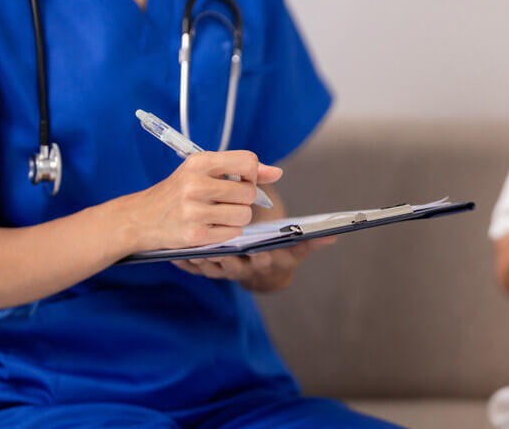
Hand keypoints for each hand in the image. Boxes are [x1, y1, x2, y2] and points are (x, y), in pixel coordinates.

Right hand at [120, 151, 282, 251]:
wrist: (140, 218)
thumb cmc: (178, 192)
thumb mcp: (202, 171)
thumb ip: (241, 169)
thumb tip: (277, 173)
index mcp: (199, 162)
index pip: (248, 162)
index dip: (252, 174)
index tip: (240, 181)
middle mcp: (195, 184)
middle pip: (249, 192)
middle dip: (245, 200)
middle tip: (227, 201)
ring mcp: (194, 211)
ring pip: (244, 215)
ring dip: (238, 218)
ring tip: (219, 214)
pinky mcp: (194, 235)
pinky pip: (233, 233)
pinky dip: (228, 232)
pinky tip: (211, 227)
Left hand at [173, 237, 336, 291]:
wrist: (261, 273)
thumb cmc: (279, 254)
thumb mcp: (296, 251)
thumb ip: (311, 241)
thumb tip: (334, 235)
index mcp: (263, 263)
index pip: (263, 261)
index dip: (260, 257)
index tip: (259, 249)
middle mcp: (242, 269)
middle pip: (233, 266)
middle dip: (225, 258)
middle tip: (217, 247)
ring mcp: (222, 271)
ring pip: (210, 268)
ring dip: (201, 259)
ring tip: (192, 246)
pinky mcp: (205, 269)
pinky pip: (192, 268)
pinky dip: (184, 262)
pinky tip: (175, 253)